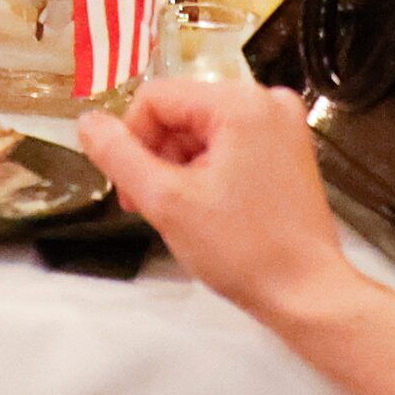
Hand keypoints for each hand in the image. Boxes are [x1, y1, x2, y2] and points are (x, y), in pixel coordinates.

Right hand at [77, 80, 356, 322]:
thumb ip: (117, 155)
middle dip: (156, 156)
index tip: (131, 189)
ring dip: (179, 165)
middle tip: (150, 204)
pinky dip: (207, 168)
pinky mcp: (288, 148)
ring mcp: (282, 125)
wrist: (308, 294)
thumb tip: (87, 122)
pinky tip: (207, 205)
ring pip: (200, 128)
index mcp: (239, 104)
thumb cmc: (243, 250)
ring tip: (181, 210)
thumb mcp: (165, 201)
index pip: (154, 99)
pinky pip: (227, 141)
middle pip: (178, 112)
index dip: (131, 140)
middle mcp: (266, 101)